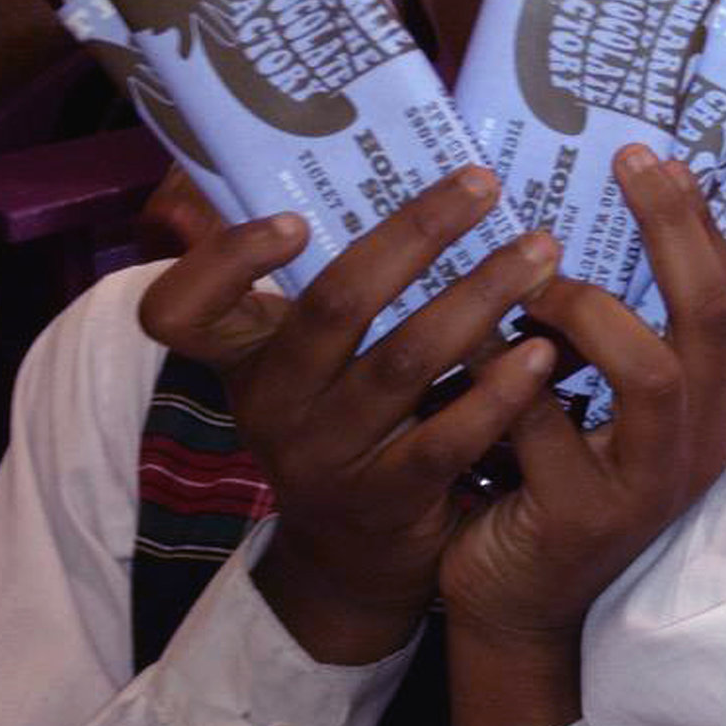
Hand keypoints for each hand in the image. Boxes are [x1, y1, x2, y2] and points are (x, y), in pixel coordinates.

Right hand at [136, 167, 561, 663]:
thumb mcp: (312, 363)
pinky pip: (447, 438)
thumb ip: (332, 286)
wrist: (355, 560)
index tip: (293, 218)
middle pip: (333, 304)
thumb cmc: (346, 422)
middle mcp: (274, 404)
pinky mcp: (385, 500)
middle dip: (415, 233)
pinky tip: (544, 352)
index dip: (226, 261)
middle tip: (482, 184)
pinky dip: (500, 390)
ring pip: (405, 360)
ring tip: (540, 253)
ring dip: (480, 296)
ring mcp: (326, 457)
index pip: (181, 310)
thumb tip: (389, 165)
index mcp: (245, 359)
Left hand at [440, 145, 725, 725]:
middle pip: (713, 317)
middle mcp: (702, 441)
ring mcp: (651, 485)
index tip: (652, 155)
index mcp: (712, 404)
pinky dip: (501, 374)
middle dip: (674, 230)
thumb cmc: (552, 480)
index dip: (696, 223)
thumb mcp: (598, 400)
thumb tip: (578, 217)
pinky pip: (545, 424)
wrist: (515, 604)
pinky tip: (464, 342)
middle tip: (632, 164)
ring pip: (649, 372)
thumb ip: (608, 329)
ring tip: (529, 290)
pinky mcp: (585, 518)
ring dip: (584, 311)